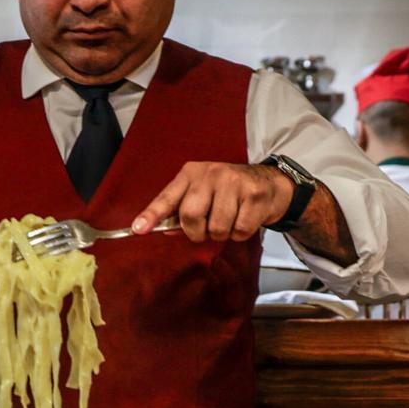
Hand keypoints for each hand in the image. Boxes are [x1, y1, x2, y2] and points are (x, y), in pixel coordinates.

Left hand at [132, 162, 293, 242]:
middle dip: (197, 232)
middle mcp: (210, 174)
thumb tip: (163, 229)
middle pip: (191, 216)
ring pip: (217, 227)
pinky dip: (240, 234)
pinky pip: (239, 230)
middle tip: (207, 228)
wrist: (269, 182)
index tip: (138, 229)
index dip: (152, 215)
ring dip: (222, 234)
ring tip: (230, 220)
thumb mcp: (202, 193)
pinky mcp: (254, 195)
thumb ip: (181, 209)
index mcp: (191, 173)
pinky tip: (245, 219)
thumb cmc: (229, 192)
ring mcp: (234, 182)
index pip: (167, 197)